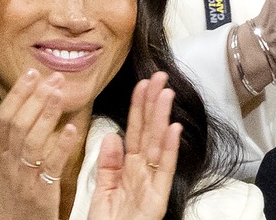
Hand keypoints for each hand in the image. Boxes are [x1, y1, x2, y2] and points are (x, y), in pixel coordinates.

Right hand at [0, 69, 78, 219]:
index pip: (4, 118)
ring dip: (45, 114)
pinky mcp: (40, 193)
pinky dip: (60, 146)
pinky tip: (72, 130)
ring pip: (30, 140)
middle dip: (33, 97)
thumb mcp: (10, 169)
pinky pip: (50, 166)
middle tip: (52, 77)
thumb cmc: (20, 200)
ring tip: (59, 94)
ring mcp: (22, 178)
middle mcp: (7, 164)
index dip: (17, 94)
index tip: (32, 73)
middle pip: (15, 123)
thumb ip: (16, 143)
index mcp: (0, 157)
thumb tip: (27, 110)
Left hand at [87, 71, 181, 219]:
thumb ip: (108, 166)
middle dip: (154, 104)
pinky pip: (162, 171)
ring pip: (158, 146)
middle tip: (160, 76)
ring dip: (163, 119)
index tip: (142, 83)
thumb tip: (111, 135)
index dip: (138, 108)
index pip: (134, 132)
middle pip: (149, 133)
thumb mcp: (103, 194)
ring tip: (166, 94)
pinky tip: (172, 129)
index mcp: (129, 170)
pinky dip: (168, 150)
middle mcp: (144, 173)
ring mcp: (152, 185)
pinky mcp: (157, 200)